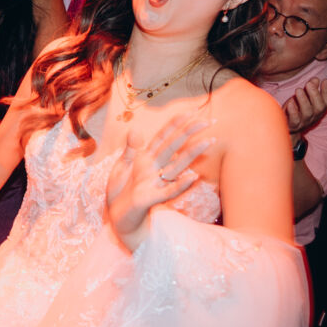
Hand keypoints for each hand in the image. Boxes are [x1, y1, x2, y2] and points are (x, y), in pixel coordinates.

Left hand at [105, 114, 213, 249]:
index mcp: (146, 158)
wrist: (117, 216)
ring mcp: (155, 183)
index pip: (163, 137)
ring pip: (177, 166)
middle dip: (190, 133)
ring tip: (209, 141)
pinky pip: (169, 191)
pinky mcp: (152, 199)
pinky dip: (180, 185)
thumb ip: (130, 149)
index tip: (192, 111)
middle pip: (174, 147)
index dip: (176, 124)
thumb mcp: (121, 167)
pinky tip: (193, 177)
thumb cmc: (121, 191)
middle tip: (209, 120)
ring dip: (193, 154)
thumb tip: (136, 129)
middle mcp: (154, 168)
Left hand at [283, 77, 326, 135]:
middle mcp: (314, 116)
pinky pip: (295, 120)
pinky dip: (293, 111)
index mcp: (318, 109)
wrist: (286, 127)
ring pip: (307, 113)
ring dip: (304, 100)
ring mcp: (304, 122)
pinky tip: (291, 102)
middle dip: (315, 94)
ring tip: (298, 90)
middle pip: (319, 107)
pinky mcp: (293, 125)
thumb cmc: (296, 108)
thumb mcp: (303, 97)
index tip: (325, 80)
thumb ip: (310, 88)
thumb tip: (316, 79)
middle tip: (309, 83)